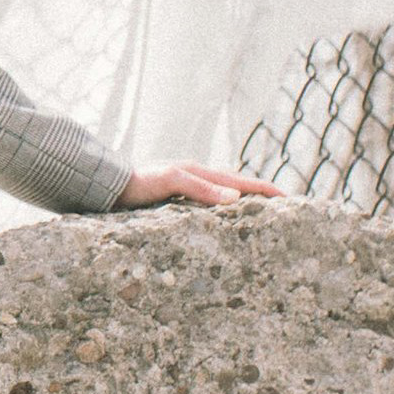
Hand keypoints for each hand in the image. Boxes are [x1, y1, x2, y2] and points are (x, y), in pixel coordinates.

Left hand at [116, 161, 282, 207]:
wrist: (105, 185)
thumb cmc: (136, 184)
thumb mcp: (169, 181)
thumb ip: (199, 188)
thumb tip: (235, 199)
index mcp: (198, 172)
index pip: (240, 182)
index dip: (264, 190)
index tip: (288, 199)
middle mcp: (194, 177)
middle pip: (235, 185)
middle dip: (259, 194)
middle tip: (282, 207)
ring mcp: (184, 187)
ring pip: (221, 194)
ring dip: (242, 201)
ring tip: (259, 214)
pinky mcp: (173, 198)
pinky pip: (206, 203)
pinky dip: (221, 209)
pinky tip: (221, 220)